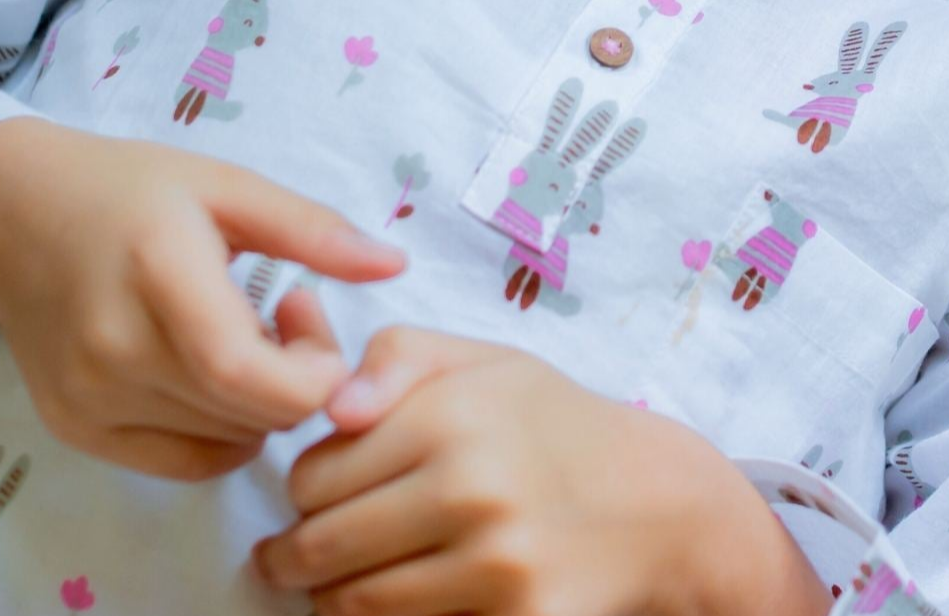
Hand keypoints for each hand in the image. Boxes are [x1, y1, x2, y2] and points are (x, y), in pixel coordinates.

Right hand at [0, 117, 406, 480]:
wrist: (19, 217)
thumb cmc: (133, 190)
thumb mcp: (230, 186)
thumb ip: (314, 229)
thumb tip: (397, 264)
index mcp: (157, 276)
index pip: (246, 373)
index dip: (311, 369)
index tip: (312, 312)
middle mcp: (112, 351)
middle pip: (246, 414)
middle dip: (300, 377)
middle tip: (291, 316)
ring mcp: (88, 400)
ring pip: (223, 443)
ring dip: (263, 403)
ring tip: (249, 334)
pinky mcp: (75, 430)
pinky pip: (183, 462)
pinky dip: (225, 430)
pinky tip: (219, 370)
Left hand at [252, 314, 811, 615]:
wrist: (652, 501)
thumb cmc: (551, 423)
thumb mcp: (482, 361)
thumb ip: (397, 356)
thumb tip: (335, 408)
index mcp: (453, 413)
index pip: (312, 475)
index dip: (304, 486)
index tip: (321, 490)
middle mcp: (471, 487)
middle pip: (319, 548)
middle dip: (295, 554)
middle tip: (295, 553)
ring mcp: (494, 564)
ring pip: (352, 605)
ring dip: (332, 597)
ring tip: (342, 579)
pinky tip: (406, 597)